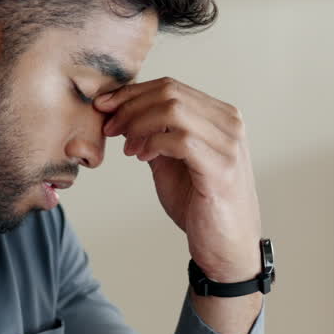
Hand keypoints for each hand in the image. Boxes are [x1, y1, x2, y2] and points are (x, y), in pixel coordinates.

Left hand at [95, 78, 261, 281]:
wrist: (225, 246)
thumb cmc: (200, 204)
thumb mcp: (170, 162)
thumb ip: (154, 136)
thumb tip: (123, 115)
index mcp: (219, 116)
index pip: (171, 86)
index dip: (132, 93)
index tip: (103, 107)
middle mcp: (229, 123)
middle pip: (170, 92)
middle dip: (130, 106)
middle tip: (109, 128)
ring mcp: (229, 144)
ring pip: (173, 110)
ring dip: (139, 125)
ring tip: (127, 148)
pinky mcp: (222, 168)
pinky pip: (181, 140)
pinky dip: (153, 144)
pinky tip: (142, 158)